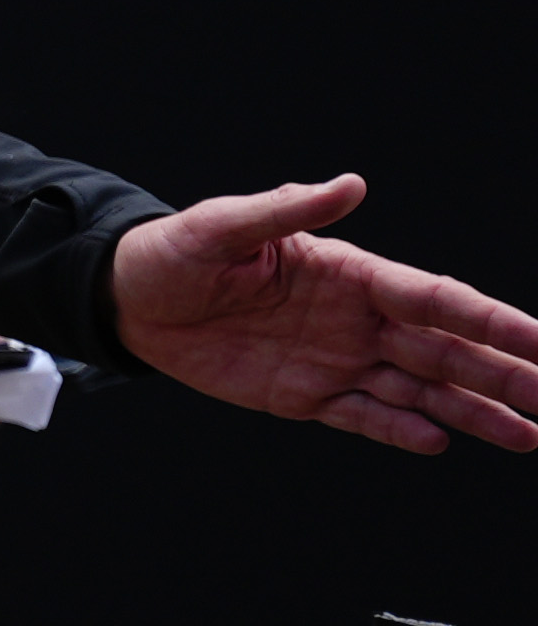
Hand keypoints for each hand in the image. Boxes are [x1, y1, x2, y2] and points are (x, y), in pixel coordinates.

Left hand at [112, 176, 537, 452]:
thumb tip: (350, 184)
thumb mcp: (225, 226)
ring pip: (421, 392)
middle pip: (448, 352)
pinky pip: (364, 417)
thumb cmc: (176, 252)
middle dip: (506, 375)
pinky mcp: (303, 397)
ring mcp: (335, 361)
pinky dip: (402, 432)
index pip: (441, 301)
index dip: (496, 323)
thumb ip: (290, 209)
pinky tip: (443, 442)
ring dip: (474, 412)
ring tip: (528, 433)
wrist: (128, 300)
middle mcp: (357, 320)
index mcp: (353, 275)